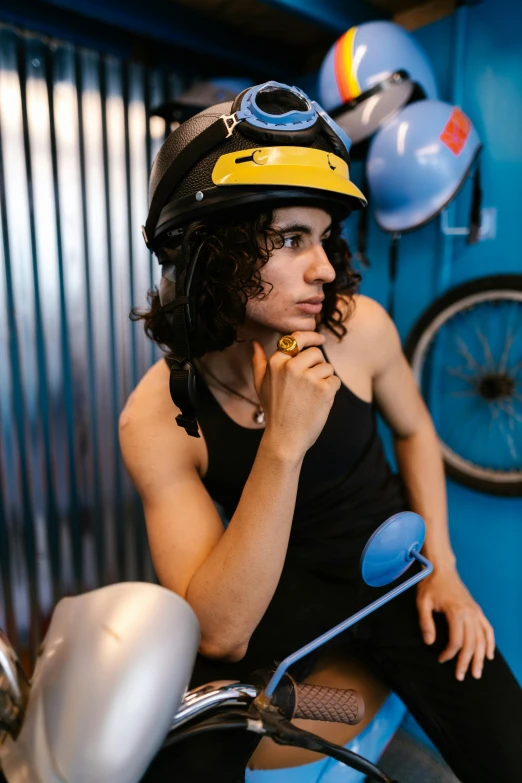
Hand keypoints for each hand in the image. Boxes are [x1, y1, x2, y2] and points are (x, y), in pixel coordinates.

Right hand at [251, 331, 340, 457]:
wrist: (285, 438)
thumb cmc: (274, 411)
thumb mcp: (260, 385)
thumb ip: (258, 361)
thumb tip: (256, 342)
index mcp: (276, 362)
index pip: (297, 338)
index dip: (311, 337)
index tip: (320, 339)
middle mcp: (291, 366)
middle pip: (316, 352)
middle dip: (317, 365)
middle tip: (309, 384)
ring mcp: (308, 377)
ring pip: (327, 367)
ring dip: (324, 379)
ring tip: (311, 396)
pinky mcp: (324, 389)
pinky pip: (335, 380)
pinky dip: (331, 390)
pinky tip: (318, 402)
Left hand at [416, 568, 494, 680]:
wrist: (441, 569)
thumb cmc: (430, 585)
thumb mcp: (422, 602)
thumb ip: (425, 622)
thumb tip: (429, 642)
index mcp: (456, 612)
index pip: (456, 641)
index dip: (449, 654)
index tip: (441, 660)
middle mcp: (469, 613)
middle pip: (471, 643)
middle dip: (466, 662)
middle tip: (461, 676)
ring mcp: (475, 612)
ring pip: (482, 639)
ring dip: (480, 658)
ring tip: (476, 672)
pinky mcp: (477, 610)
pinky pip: (488, 628)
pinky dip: (490, 643)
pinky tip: (489, 655)